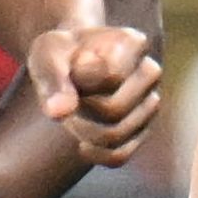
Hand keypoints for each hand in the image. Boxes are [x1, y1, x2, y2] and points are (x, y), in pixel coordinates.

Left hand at [28, 20, 162, 163]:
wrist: (69, 62)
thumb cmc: (59, 55)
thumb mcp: (47, 54)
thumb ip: (53, 78)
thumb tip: (59, 113)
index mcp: (132, 43)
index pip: (111, 76)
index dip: (81, 80)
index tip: (70, 68)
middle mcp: (149, 71)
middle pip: (115, 109)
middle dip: (79, 110)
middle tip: (63, 97)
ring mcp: (150, 102)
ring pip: (116, 135)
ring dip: (82, 130)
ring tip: (71, 113)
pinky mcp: (142, 129)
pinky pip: (121, 155)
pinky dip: (96, 154)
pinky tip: (81, 143)